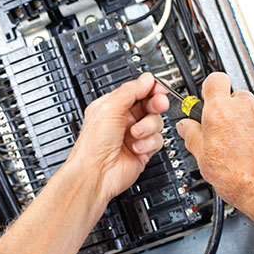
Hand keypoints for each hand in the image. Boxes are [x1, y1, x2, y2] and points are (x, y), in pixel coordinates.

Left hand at [66, 73, 168, 202]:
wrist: (96, 173)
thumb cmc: (93, 144)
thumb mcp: (109, 108)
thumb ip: (130, 91)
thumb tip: (147, 79)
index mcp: (112, 106)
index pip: (137, 90)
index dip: (150, 88)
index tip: (160, 87)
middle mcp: (123, 119)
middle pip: (150, 104)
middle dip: (155, 104)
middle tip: (159, 104)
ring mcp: (134, 135)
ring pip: (156, 122)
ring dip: (147, 128)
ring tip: (135, 134)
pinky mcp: (143, 150)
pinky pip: (158, 140)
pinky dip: (148, 143)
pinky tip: (136, 147)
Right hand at [177, 72, 253, 235]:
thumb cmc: (241, 179)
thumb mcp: (203, 159)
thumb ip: (192, 136)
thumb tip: (186, 126)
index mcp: (219, 112)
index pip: (214, 80)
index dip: (210, 88)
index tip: (208, 99)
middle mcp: (245, 107)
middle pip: (234, 96)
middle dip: (229, 110)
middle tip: (223, 130)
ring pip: (253, 110)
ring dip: (247, 121)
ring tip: (244, 145)